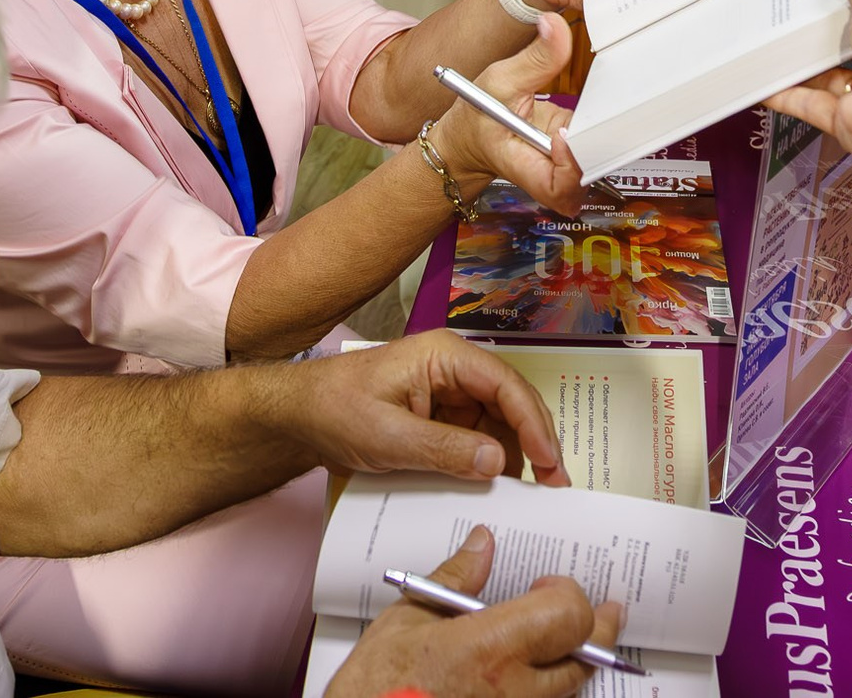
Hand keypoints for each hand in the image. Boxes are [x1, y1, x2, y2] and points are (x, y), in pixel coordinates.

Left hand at [289, 328, 571, 487]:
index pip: (506, 384)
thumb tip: (498, 463)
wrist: (297, 415)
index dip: (533, 424)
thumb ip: (445, 449)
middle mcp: (455, 370)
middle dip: (535, 442)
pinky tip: (498, 489)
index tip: (548, 462)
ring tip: (530, 495)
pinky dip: (490, 463)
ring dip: (516, 456)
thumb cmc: (334, 409)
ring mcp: (450, 393)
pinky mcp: (442, 417)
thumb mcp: (388, 436)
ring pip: (500, 424)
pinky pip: (478, 439)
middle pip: (512, 403)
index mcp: (445, 356)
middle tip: (554, 485)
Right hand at [328, 526, 621, 697]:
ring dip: (579, 661)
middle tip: (606, 611)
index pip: (566, 616)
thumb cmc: (376, 688)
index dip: (569, 593)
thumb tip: (483, 544)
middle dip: (600, 629)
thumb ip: (454, 580)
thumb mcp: (406, 621)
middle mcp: (513, 690)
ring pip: (571, 690)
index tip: (551, 584)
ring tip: (576, 640)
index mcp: (490, 650)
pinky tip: (539, 672)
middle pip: (585, 658)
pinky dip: (552, 690)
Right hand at [433, 15, 588, 214]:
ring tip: (606, 102)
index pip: (559, 188)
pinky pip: (599, 138)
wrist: (471, 134)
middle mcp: (553, 170)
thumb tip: (555, 26)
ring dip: (606, 132)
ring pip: (600, 158)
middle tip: (599, 113)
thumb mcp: (499, 81)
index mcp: (527, 168)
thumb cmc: (477, 119)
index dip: (570, 168)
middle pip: (589, 177)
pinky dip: (605, 121)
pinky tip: (607, 99)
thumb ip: (534, 59)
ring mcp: (567, 159)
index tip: (563, 133)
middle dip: (599, 146)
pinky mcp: (576, 142)